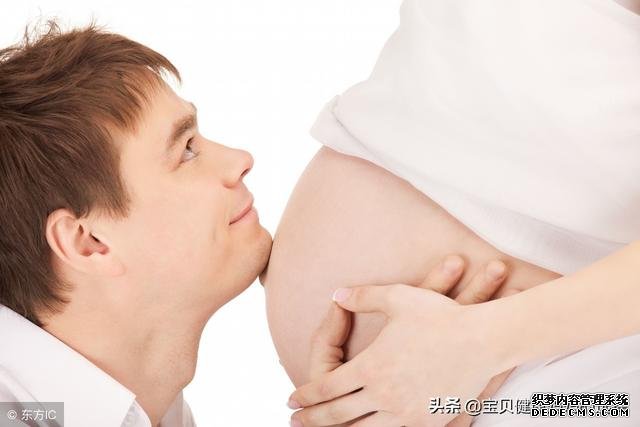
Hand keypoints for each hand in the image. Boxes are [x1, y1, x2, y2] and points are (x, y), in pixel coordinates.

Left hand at [289, 255, 518, 426]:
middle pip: (339, 415)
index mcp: (372, 367)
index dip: (306, 395)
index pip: (328, 387)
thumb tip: (336, 294)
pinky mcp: (427, 422)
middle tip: (297, 423)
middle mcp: (385, 395)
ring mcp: (407, 413)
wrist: (485, 340)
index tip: (292, 400)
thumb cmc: (439, 316)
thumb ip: (362, 297)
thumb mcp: (398, 298)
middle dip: (314, 420)